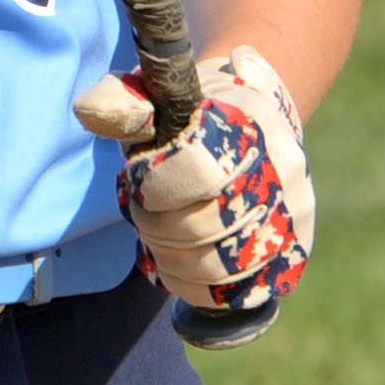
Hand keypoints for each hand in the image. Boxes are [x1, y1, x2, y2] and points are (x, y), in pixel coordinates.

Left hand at [74, 43, 314, 314]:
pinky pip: (236, 292)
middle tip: (142, 212)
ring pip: (218, 266)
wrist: (257, 126)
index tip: (138, 176)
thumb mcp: (164, 92)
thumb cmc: (196, 112)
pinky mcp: (292, 256)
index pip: (196, 172)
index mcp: (251, 120)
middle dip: (155, 225)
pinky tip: (177, 262)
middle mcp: (285, 171)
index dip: (152, 184)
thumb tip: (90, 111)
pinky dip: (193, 285)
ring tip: (157, 237)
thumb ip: (126, 100)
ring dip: (170, 258)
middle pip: (203, 227)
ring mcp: (294, 218)